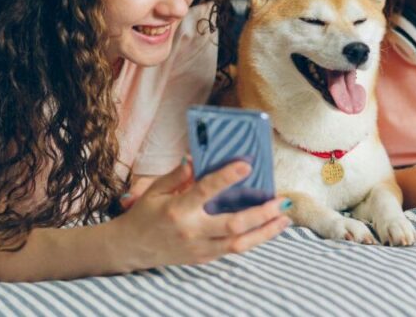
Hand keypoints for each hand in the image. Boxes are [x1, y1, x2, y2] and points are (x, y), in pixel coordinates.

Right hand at [112, 160, 290, 272]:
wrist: (130, 248)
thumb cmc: (144, 214)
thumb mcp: (154, 190)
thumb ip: (176, 175)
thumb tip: (194, 157)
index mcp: (178, 209)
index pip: (206, 190)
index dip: (227, 177)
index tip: (247, 165)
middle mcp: (191, 231)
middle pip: (233, 225)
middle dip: (262, 214)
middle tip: (282, 202)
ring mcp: (199, 248)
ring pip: (239, 244)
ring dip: (266, 232)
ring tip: (285, 219)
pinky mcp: (203, 258)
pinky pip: (233, 250)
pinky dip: (253, 240)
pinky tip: (268, 229)